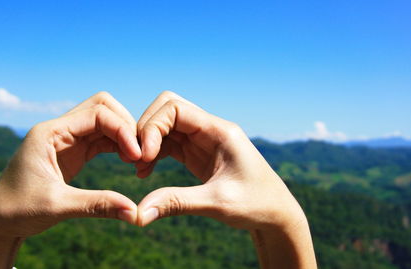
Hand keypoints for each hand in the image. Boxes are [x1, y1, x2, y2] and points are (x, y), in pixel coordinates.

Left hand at [0, 92, 140, 267]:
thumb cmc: (18, 210)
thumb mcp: (58, 206)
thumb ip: (98, 205)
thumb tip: (134, 212)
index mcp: (50, 132)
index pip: (96, 114)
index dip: (122, 130)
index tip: (137, 155)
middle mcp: (59, 129)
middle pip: (102, 107)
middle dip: (126, 125)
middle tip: (140, 152)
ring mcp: (67, 139)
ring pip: (105, 122)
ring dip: (124, 136)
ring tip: (137, 160)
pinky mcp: (75, 151)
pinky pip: (102, 139)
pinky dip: (118, 146)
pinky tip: (128, 161)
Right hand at [136, 91, 315, 267]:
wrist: (275, 215)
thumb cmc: (256, 205)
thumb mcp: (216, 203)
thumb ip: (176, 203)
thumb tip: (137, 213)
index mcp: (220, 131)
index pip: (175, 108)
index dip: (152, 127)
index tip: (142, 156)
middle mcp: (210, 130)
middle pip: (167, 109)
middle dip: (146, 129)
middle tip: (135, 159)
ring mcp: (204, 141)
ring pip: (165, 127)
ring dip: (147, 143)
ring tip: (139, 170)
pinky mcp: (198, 154)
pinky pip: (169, 144)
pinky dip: (154, 154)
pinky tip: (145, 173)